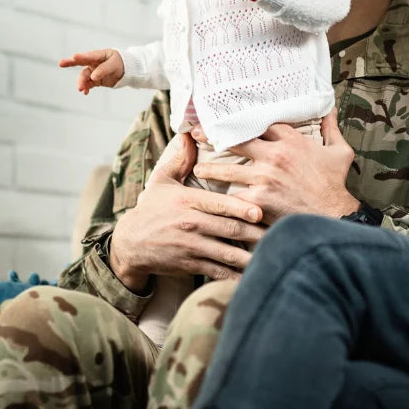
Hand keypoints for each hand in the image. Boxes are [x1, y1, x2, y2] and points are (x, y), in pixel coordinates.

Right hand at [59, 49, 123, 93]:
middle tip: (61, 63)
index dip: (82, 56)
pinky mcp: (95, 80)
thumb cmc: (121, 63)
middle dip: (70, 63)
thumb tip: (93, 77)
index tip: (74, 56)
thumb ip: (103, 69)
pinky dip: (86, 88)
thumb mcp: (114, 65)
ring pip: (84, 76)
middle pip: (80, 63)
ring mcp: (94, 71)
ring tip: (81, 89)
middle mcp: (94, 62)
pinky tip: (85, 92)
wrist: (127, 71)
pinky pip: (88, 84)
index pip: (89, 56)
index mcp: (99, 55)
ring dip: (81, 82)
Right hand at [109, 132, 266, 291]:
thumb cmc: (152, 209)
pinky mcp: (190, 264)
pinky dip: (235, 275)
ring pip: (227, 253)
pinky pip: (217, 272)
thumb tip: (189, 133)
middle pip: (229, 229)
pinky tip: (253, 275)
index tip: (260, 211)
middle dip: (255, 232)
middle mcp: (191, 224)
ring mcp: (190, 246)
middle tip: (279, 233)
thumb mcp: (161, 181)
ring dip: (250, 256)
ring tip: (272, 256)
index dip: (240, 208)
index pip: (218, 204)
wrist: (129, 243)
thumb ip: (180, 159)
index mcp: (188, 201)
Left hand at [191, 109, 358, 224]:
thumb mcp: (340, 152)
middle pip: (236, 140)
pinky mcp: (257, 199)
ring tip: (198, 169)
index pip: (261, 124)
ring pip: (227, 168)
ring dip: (211, 168)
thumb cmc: (334, 184)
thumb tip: (330, 108)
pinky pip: (233, 195)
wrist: (332, 216)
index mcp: (291, 140)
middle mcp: (274, 155)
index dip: (245, 122)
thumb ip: (331, 128)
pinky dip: (222, 198)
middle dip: (214, 136)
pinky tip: (211, 199)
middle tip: (196, 134)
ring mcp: (263, 177)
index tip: (230, 120)